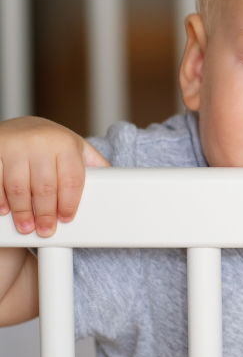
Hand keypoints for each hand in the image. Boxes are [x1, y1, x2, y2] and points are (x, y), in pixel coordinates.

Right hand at [0, 117, 108, 236]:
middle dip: (46, 214)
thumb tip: (117, 182)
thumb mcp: (76, 148)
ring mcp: (16, 146)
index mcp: (65, 144)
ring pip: (20, 188)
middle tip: (46, 230)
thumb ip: (93, 164)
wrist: (21, 125)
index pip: (71, 180)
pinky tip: (5, 212)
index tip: (66, 219)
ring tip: (28, 227)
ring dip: (24, 212)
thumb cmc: (51, 142)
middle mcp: (41, 143)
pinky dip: (1, 200)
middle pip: (46, 188)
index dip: (69, 203)